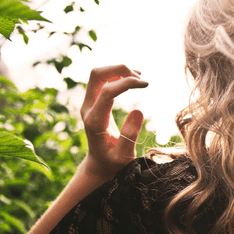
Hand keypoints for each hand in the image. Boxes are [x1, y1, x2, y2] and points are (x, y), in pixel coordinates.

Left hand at [80, 65, 148, 179]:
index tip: (146, 84)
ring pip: (98, 74)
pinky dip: (116, 75)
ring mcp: (88, 104)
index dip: (126, 82)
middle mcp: (87, 109)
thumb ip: (130, 135)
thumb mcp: (124, 155)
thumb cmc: (114, 162)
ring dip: (118, 70)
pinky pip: (101, 80)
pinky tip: (132, 80)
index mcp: (95, 121)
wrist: (99, 164)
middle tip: (141, 78)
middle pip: (97, 75)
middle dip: (119, 69)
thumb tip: (138, 110)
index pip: (107, 91)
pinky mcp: (93, 102)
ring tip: (139, 77)